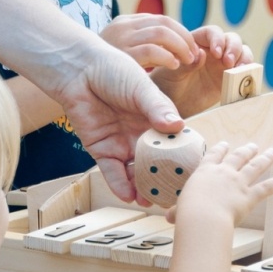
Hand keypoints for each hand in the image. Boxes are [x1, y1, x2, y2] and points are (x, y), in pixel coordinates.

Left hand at [47, 40, 184, 202]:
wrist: (79, 70)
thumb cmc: (114, 70)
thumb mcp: (142, 88)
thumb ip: (158, 108)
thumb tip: (178, 127)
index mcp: (157, 118)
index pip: (174, 142)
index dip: (183, 158)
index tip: (193, 173)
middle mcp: (141, 133)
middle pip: (156, 162)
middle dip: (164, 179)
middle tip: (174, 195)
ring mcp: (122, 143)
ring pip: (135, 171)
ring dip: (142, 187)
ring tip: (151, 201)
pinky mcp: (102, 149)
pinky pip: (112, 172)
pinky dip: (120, 185)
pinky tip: (130, 195)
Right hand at [102, 13, 202, 72]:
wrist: (71, 74)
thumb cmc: (101, 72)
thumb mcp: (123, 54)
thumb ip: (143, 48)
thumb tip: (174, 51)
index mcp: (125, 23)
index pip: (162, 20)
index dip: (181, 33)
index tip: (192, 48)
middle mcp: (123, 26)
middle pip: (165, 23)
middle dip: (185, 38)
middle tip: (195, 54)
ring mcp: (121, 38)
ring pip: (162, 33)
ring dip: (181, 46)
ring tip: (188, 60)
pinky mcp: (121, 53)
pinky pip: (152, 50)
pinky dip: (168, 56)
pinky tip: (174, 65)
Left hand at [163, 25, 254, 115]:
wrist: (171, 107)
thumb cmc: (166, 87)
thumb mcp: (171, 75)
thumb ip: (186, 65)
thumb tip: (202, 54)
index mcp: (197, 43)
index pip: (212, 32)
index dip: (217, 39)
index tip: (216, 53)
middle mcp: (213, 51)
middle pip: (231, 40)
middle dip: (234, 48)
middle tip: (228, 63)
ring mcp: (223, 65)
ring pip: (242, 53)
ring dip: (244, 59)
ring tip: (239, 70)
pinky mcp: (230, 79)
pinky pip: (244, 72)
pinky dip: (248, 73)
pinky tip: (243, 80)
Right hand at [176, 141, 272, 225]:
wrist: (202, 218)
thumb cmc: (187, 213)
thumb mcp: (179, 210)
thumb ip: (177, 212)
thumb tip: (170, 217)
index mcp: (205, 172)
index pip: (214, 155)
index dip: (221, 149)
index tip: (225, 144)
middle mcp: (223, 173)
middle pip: (237, 157)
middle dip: (246, 150)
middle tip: (253, 146)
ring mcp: (238, 183)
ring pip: (255, 167)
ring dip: (265, 158)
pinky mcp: (249, 196)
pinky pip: (267, 188)